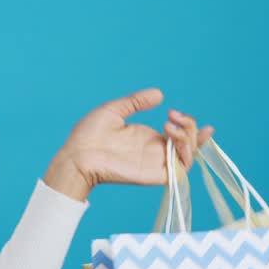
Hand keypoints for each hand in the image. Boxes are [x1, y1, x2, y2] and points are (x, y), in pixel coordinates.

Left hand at [43, 88, 213, 201]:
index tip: (188, 117)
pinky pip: (179, 171)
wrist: (76, 154)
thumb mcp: (115, 110)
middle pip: (188, 144)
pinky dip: (185, 154)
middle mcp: (155, 152)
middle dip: (190, 127)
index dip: (192, 129)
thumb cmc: (88, 134)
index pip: (179, 135)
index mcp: (148, 138)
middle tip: (173, 115)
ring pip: (187, 157)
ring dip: (188, 139)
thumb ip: (136, 102)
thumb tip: (159, 94)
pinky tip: (171, 136)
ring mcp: (155, 164)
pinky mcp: (153, 175)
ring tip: (169, 125)